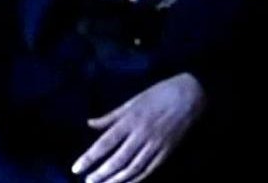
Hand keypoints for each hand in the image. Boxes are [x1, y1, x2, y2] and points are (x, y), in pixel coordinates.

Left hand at [72, 72, 205, 182]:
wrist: (191, 95)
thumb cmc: (160, 93)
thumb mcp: (134, 100)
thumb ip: (111, 116)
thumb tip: (89, 123)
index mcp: (131, 120)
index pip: (105, 143)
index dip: (90, 157)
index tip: (76, 168)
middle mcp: (141, 135)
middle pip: (117, 160)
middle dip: (101, 174)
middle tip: (88, 182)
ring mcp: (155, 145)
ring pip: (133, 168)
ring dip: (116, 180)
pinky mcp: (166, 151)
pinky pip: (149, 169)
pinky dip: (136, 179)